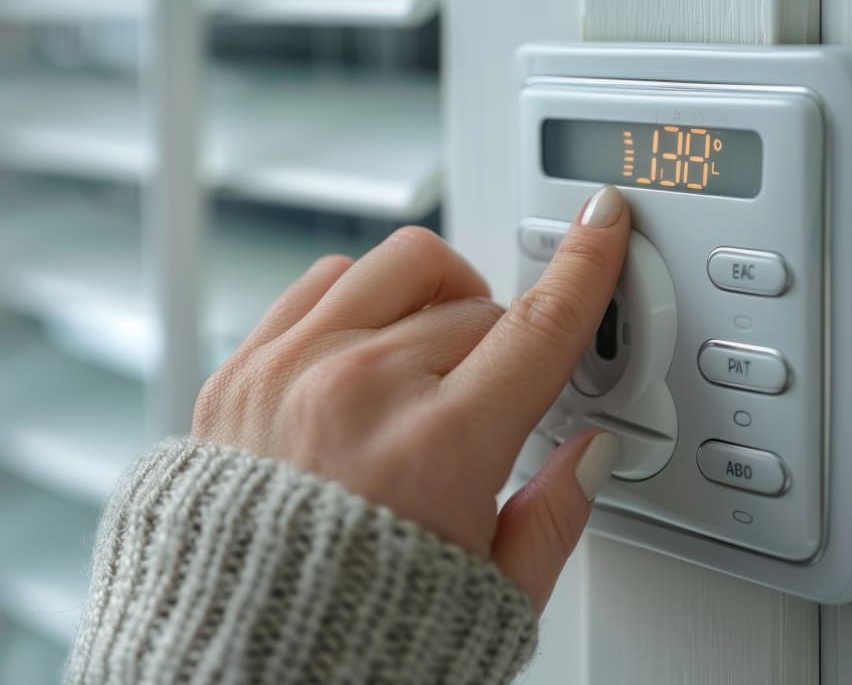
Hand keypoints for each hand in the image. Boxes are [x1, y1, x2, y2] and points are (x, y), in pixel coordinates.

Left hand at [192, 186, 628, 610]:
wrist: (235, 656)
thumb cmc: (356, 634)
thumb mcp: (493, 594)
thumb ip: (557, 513)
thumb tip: (591, 449)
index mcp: (440, 448)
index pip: (539, 326)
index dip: (584, 266)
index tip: (601, 224)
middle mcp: (362, 392)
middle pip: (479, 306)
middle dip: (501, 346)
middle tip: (484, 403)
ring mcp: (294, 370)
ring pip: (405, 266)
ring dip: (440, 299)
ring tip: (434, 358)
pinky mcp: (243, 368)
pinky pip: (327, 277)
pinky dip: (366, 296)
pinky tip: (374, 347)